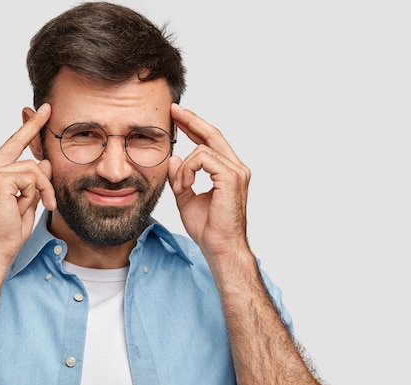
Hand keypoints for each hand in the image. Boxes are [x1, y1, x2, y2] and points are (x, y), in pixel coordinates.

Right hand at [0, 103, 55, 260]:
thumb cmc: (7, 232)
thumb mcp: (27, 201)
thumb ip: (34, 181)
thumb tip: (46, 163)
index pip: (11, 145)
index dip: (27, 128)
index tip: (41, 111)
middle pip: (21, 148)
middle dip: (36, 141)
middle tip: (46, 121)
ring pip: (32, 168)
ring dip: (42, 189)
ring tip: (37, 206)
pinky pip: (31, 177)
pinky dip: (36, 193)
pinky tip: (25, 207)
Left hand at [168, 103, 250, 259]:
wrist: (219, 247)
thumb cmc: (208, 228)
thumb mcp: (186, 198)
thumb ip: (181, 177)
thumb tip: (174, 158)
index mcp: (228, 171)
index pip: (210, 141)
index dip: (194, 126)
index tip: (178, 116)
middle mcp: (236, 167)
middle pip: (212, 133)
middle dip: (191, 120)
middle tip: (173, 110)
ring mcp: (236, 171)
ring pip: (202, 148)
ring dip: (183, 167)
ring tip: (180, 187)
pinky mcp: (231, 177)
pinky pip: (202, 159)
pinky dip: (188, 171)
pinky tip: (184, 186)